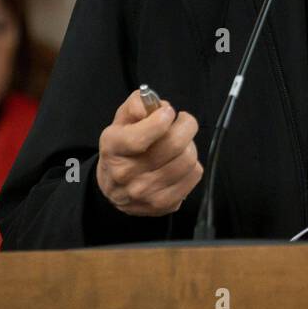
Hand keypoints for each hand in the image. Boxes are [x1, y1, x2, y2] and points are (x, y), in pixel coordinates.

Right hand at [96, 89, 202, 215]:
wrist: (114, 187)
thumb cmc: (123, 147)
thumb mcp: (122, 120)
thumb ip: (137, 104)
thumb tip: (154, 106)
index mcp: (113, 147)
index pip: (140, 136)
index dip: (162, 118)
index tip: (167, 112)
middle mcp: (126, 174)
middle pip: (174, 145)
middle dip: (186, 126)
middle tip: (183, 122)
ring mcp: (145, 192)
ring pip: (188, 160)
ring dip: (190, 145)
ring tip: (180, 144)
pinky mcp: (163, 204)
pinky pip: (194, 175)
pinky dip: (192, 164)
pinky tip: (179, 162)